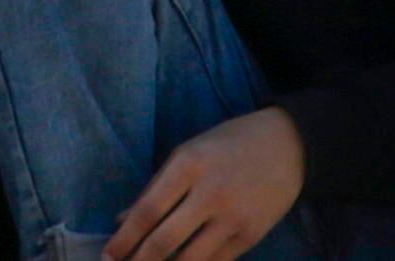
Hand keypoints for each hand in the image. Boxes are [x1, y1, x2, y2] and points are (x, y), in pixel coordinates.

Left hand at [117, 103, 307, 260]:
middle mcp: (210, 192)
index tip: (107, 255)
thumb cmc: (228, 144)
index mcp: (188, 165)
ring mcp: (233, 217)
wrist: (287, 145)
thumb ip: (155, 186)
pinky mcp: (251, 235)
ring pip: (191, 260)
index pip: (147, 210)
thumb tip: (122, 219)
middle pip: (164, 241)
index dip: (124, 238)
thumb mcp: (188, 152)